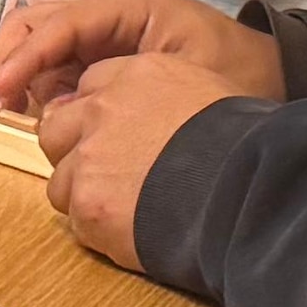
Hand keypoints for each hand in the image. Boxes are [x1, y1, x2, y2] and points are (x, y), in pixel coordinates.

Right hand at [0, 0, 276, 118]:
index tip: (2, 88)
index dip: (27, 56)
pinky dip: (39, 89)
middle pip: (38, 22)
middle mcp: (109, 12)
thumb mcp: (194, 76)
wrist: (272, 76)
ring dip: (21, 75)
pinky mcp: (100, 60)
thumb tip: (68, 113)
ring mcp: (101, 35)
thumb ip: (129, 91)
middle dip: (12, 58)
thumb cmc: (241, 71)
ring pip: (40, 44)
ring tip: (16, 113)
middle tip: (1, 102)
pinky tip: (40, 118)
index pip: (63, 22)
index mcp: (131, 3)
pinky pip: (57, 68)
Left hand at [32, 54, 249, 271]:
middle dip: (75, 152)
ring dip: (86, 196)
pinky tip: (134, 233)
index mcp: (139, 74)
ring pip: (61, 181)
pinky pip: (77, 221)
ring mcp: (91, 157)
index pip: (92, 86)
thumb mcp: (212, 92)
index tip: (117, 137)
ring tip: (128, 211)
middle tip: (108, 176)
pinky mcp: (90, 204)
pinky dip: (100, 230)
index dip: (100, 117)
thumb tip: (158, 118)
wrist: (250, 187)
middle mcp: (104, 109)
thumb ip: (169, 96)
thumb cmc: (245, 145)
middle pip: (57, 129)